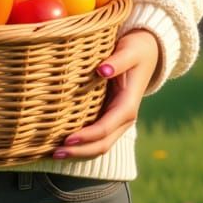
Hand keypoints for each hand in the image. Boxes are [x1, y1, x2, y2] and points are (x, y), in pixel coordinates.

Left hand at [52, 29, 160, 160]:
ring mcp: (117, 120)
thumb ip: (118, 61)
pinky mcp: (110, 116)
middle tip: (55, 153)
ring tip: (55, 153)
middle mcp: (124, 118)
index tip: (66, 138)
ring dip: (79, 152)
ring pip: (100, 145)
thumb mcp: (129, 51)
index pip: (105, 127)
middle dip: (80, 151)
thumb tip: (102, 70)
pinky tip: (64, 143)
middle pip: (102, 144)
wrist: (147, 52)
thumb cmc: (136, 50)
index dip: (87, 136)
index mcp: (128, 105)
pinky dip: (82, 144)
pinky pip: (97, 136)